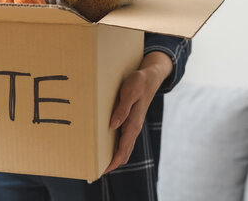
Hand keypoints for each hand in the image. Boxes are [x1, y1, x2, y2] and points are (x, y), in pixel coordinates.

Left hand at [103, 51, 172, 173]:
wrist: (151, 76)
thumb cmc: (139, 83)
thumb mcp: (129, 93)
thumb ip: (122, 109)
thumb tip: (113, 125)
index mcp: (133, 123)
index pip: (123, 149)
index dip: (114, 161)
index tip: (103, 170)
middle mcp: (134, 127)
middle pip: (124, 152)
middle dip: (112, 163)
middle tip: (96, 171)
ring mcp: (133, 125)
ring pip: (124, 146)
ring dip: (114, 156)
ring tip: (99, 162)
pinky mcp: (130, 120)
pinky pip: (123, 138)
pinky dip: (115, 146)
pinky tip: (106, 145)